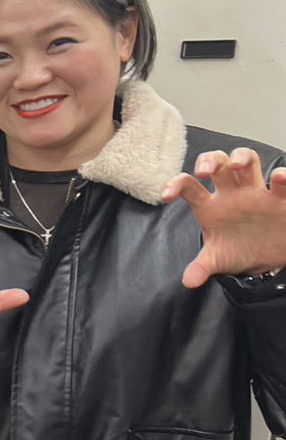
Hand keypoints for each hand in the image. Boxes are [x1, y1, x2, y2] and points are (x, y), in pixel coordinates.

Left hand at [162, 148, 285, 287]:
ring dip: (242, 157)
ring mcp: (257, 192)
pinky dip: (284, 177)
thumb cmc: (239, 251)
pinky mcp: (281, 198)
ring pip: (248, 160)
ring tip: (237, 166)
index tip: (166, 197)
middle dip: (210, 160)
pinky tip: (279, 179)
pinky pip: (284, 181)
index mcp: (211, 206)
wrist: (270, 259)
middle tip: (205, 172)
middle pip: (218, 163)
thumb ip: (202, 267)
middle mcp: (232, 193)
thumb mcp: (218, 260)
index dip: (175, 185)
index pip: (189, 187)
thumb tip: (189, 282)